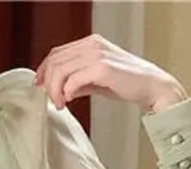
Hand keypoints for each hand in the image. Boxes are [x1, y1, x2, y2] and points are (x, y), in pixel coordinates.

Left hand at [34, 35, 188, 111]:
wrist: (152, 87)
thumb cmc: (128, 84)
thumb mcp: (98, 79)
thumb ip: (79, 80)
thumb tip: (61, 89)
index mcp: (91, 43)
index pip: (58, 52)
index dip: (44, 70)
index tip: (38, 85)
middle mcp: (93, 44)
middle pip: (55, 60)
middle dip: (47, 83)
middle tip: (51, 100)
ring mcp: (97, 54)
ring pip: (60, 70)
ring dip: (55, 90)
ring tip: (60, 104)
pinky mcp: (102, 68)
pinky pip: (73, 80)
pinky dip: (67, 92)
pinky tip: (69, 100)